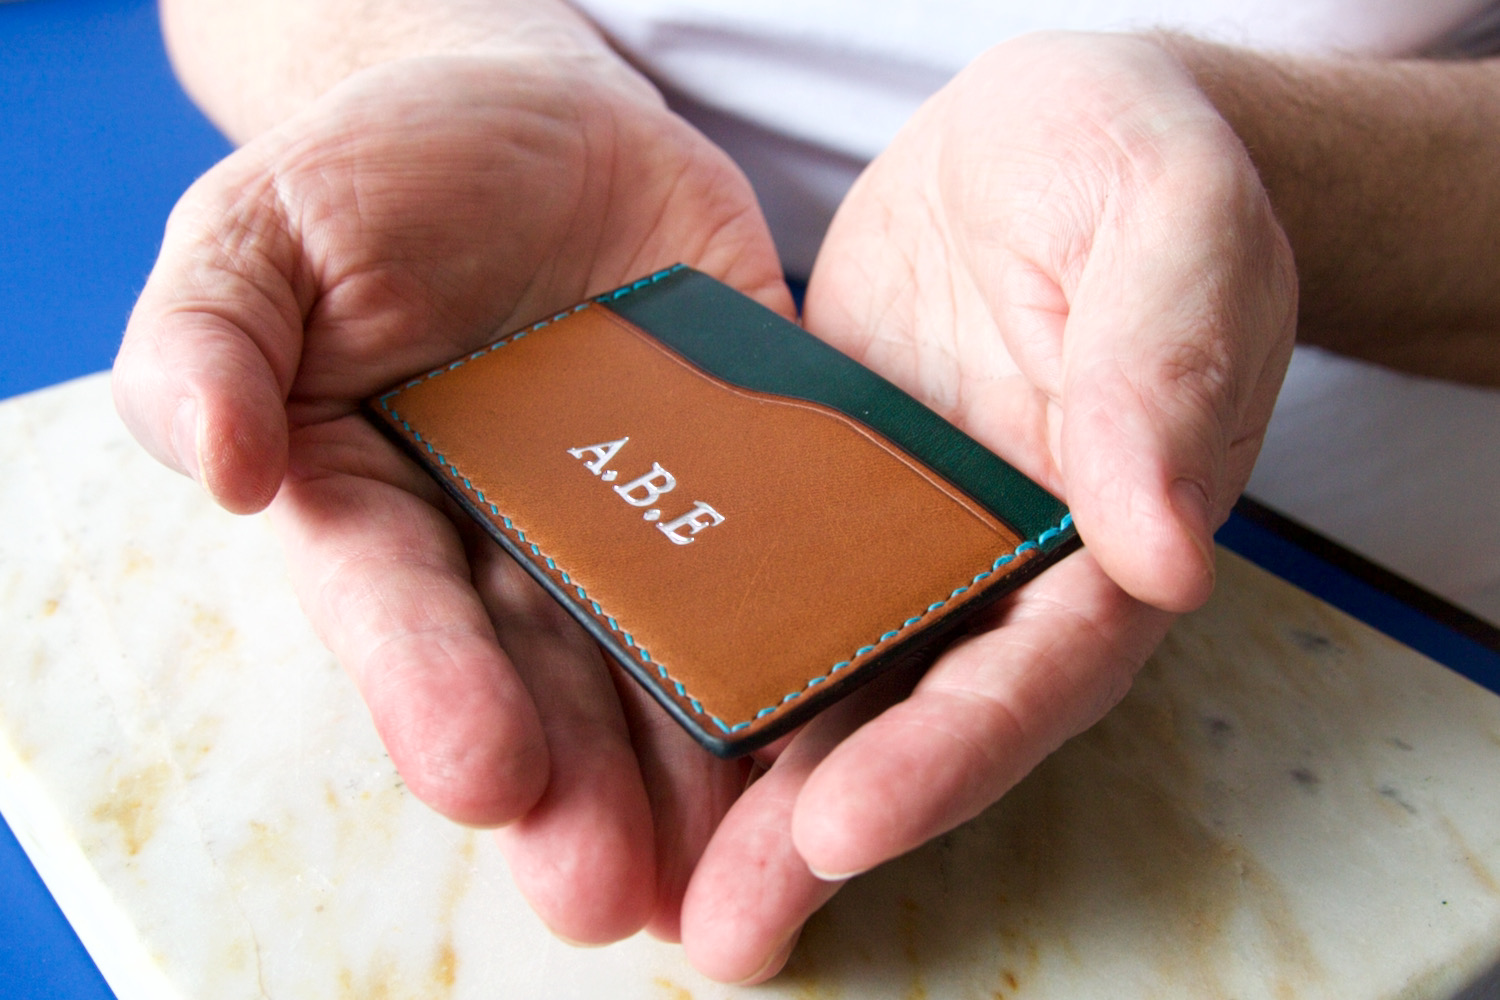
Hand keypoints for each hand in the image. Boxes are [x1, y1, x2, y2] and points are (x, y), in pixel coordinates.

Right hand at [113, 52, 791, 945]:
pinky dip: (809, 640)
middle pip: (545, 680)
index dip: (436, 694)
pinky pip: (779, 561)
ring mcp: (639, 521)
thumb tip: (212, 464)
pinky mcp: (740, 476)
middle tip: (612, 889)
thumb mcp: (260, 233)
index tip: (482, 774)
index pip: (401, 614)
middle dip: (578, 786)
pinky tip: (840, 725)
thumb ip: (212, 337)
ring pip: (668, 658)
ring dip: (695, 768)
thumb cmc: (379, 175)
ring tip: (733, 869)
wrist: (538, 120)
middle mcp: (511, 548)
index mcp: (382, 509)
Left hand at [676, 32, 1296, 978]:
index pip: (1041, 666)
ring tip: (653, 889)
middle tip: (728, 932)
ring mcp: (905, 538)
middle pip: (925, 718)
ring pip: (834, 681)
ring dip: (752, 792)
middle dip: (827, 826)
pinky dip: (704, 662)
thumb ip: (1169, 368)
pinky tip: (622, 726)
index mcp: (1113, 525)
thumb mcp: (1171, 225)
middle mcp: (1005, 562)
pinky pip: (761, 592)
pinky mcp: (820, 496)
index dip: (953, 752)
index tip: (847, 823)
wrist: (1034, 140)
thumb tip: (1165, 544)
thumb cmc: (1130, 162)